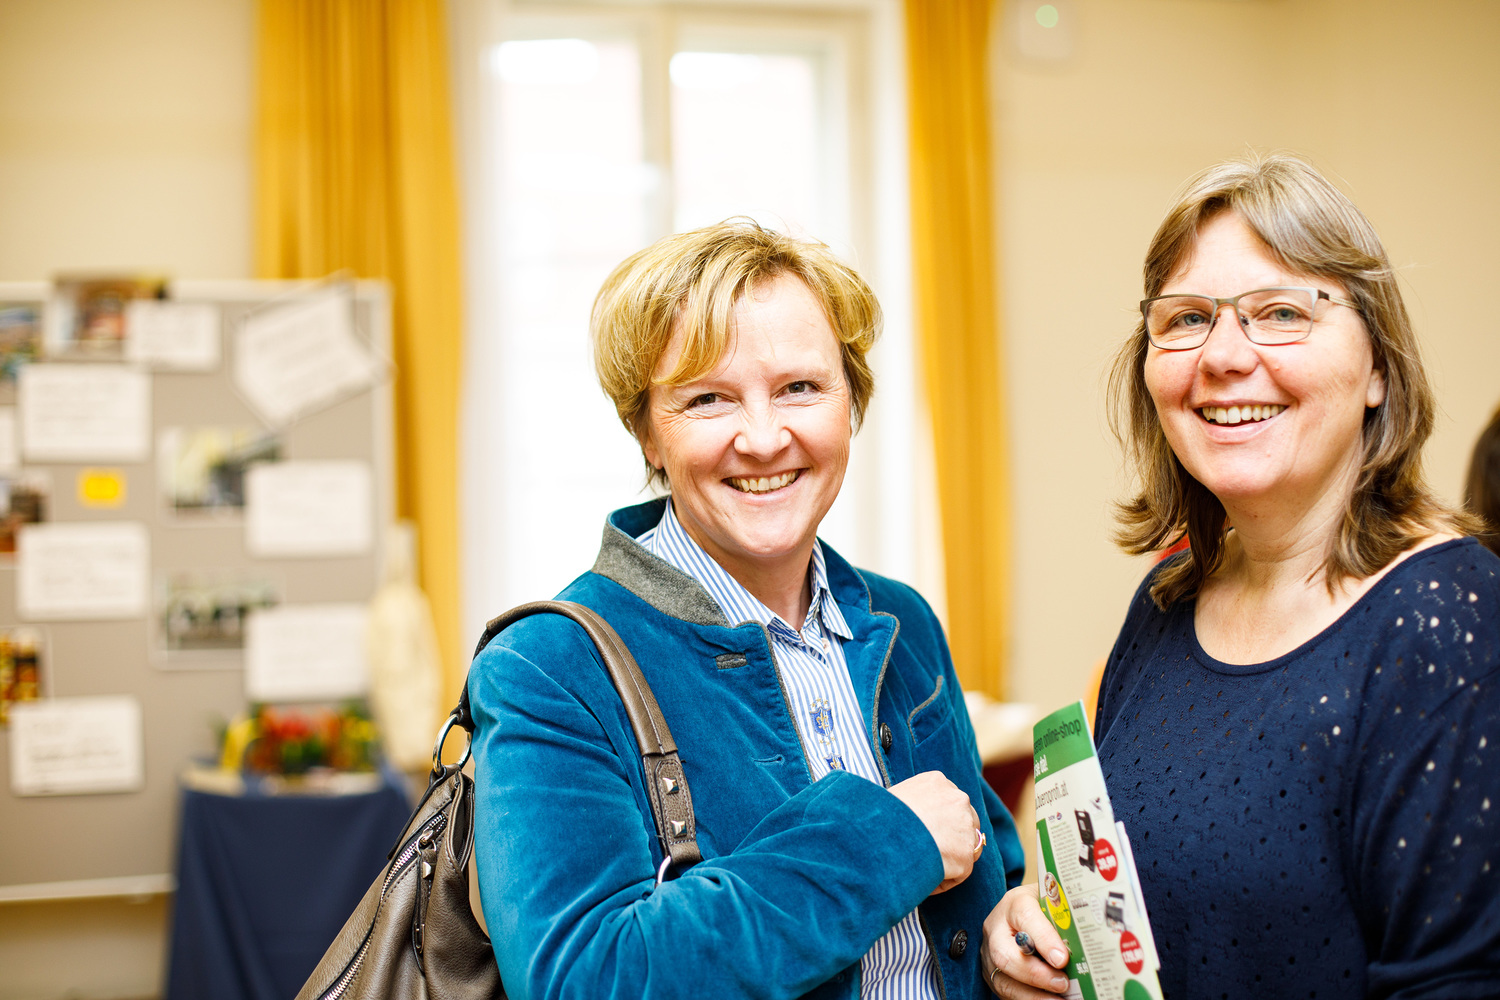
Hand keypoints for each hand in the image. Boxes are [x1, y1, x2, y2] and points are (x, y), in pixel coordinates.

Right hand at [888, 771, 980, 893]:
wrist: (886, 837)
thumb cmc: (880, 819)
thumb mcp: (895, 796)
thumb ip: (912, 801)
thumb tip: (909, 816)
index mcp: (938, 781)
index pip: (948, 799)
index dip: (940, 818)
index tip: (928, 831)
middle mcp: (958, 799)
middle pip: (963, 820)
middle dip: (952, 836)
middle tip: (931, 851)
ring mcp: (965, 827)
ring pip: (965, 846)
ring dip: (950, 858)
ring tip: (926, 869)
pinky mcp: (966, 855)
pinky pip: (960, 872)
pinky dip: (945, 879)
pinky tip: (926, 880)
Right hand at [981, 885, 1070, 996]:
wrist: (1017, 914)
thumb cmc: (1040, 908)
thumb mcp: (1052, 902)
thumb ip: (1064, 917)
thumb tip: (1088, 940)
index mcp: (1014, 904)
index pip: (1025, 917)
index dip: (1043, 939)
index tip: (1062, 958)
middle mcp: (997, 929)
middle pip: (1005, 954)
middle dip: (1036, 974)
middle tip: (1063, 983)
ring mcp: (989, 953)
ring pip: (1003, 979)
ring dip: (1033, 995)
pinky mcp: (993, 974)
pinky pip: (1007, 992)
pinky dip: (1030, 999)